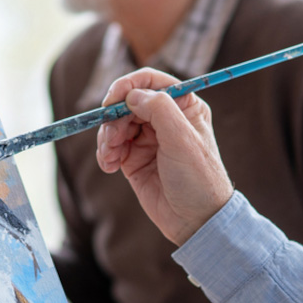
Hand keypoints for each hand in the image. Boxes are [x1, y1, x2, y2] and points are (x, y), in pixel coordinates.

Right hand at [95, 67, 234, 244]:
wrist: (195, 221)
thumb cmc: (198, 178)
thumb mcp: (182, 139)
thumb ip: (159, 110)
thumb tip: (132, 95)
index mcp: (183, 105)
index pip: (150, 81)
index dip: (128, 86)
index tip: (112, 100)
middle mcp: (163, 119)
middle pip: (127, 103)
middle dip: (114, 119)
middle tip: (111, 140)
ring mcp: (147, 139)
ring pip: (115, 124)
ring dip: (106, 138)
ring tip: (110, 157)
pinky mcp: (133, 159)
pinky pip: (110, 147)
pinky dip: (104, 153)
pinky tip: (108, 167)